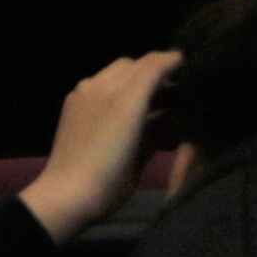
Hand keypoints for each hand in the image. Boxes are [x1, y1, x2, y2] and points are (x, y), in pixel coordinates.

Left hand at [24, 46, 179, 233]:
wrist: (67, 194)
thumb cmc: (111, 180)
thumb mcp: (142, 155)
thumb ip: (160, 126)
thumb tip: (173, 111)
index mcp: (124, 99)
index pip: (152, 65)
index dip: (172, 62)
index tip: (189, 66)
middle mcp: (102, 86)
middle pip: (133, 65)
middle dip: (154, 70)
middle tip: (173, 88)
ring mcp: (84, 92)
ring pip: (115, 71)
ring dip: (135, 78)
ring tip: (153, 99)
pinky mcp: (72, 102)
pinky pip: (98, 82)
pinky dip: (116, 87)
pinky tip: (125, 108)